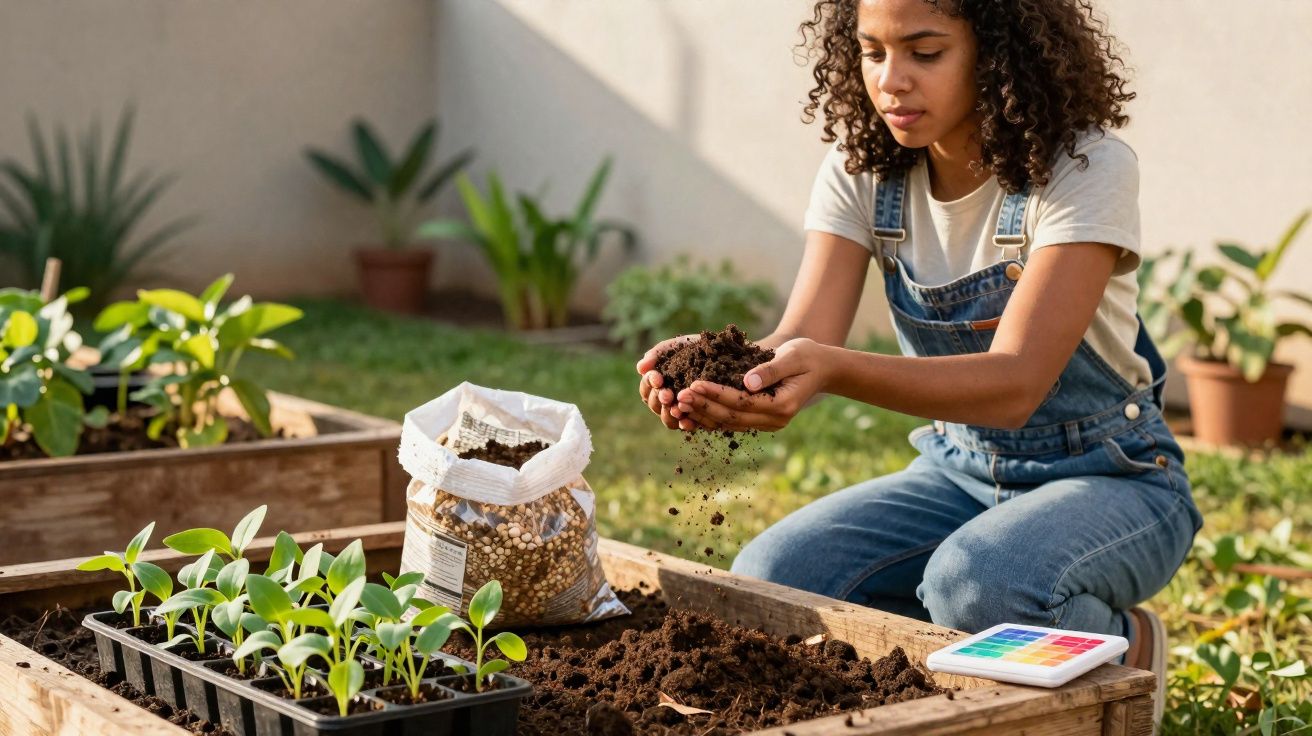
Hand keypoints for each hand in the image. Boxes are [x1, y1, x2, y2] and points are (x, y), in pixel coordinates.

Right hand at [636, 334, 706, 430]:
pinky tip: (688, 421)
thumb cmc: (698, 348)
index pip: (646, 387)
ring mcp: (681, 409)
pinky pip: (686, 426)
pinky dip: (685, 424)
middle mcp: (667, 398)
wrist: (727, 353)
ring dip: (669, 414)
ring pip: (667, 419)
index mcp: (659, 382)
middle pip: (654, 404)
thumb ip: (657, 354)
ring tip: (675, 408)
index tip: (658, 378)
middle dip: (659, 399)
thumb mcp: (676, 346)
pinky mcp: (697, 417)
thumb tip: (639, 368)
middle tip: (667, 395)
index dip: (649, 383)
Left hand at [675, 337, 832, 431]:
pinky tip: (691, 409)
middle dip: (703, 406)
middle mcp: (774, 420)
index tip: (694, 383)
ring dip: (702, 414)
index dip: (716, 393)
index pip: (742, 403)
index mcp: (782, 405)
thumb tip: (747, 382)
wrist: (822, 368)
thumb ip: (770, 369)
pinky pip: (731, 422)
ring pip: (728, 424)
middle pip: (731, 417)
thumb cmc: (807, 357)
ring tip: (678, 403)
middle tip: (678, 395)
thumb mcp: (793, 356)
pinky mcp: (760, 420)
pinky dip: (711, 416)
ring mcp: (768, 423)